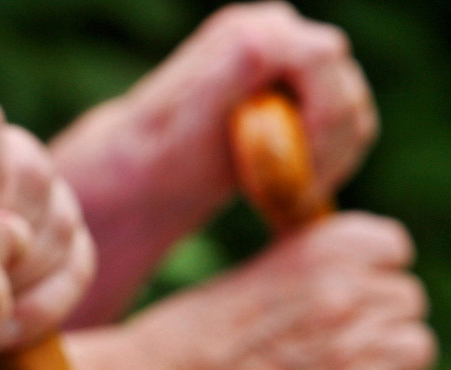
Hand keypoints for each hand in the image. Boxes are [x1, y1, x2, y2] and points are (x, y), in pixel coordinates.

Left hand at [53, 1, 375, 323]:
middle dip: (325, 153)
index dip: (321, 120)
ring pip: (354, 117)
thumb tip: (260, 44)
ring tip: (281, 200)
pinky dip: (326, 169)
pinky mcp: (308, 91)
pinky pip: (347, 132)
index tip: (293, 173)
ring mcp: (297, 60)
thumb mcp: (192, 114)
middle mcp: (280, 32)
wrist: (153, 169)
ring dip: (327, 167)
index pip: (323, 58)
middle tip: (289, 199)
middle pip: (346, 91)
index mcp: (252, 32)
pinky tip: (289, 193)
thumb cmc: (163, 151)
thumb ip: (232, 73)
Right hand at [75, 213, 433, 369]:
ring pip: (416, 348)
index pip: (391, 248)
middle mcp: (349, 295)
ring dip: (383, 363)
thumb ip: (308, 276)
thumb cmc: (185, 344)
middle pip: (407, 300)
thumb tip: (360, 285)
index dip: (365, 272)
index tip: (338, 292)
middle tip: (323, 345)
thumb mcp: (247, 280)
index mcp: (321, 251)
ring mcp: (361, 354)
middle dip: (374, 320)